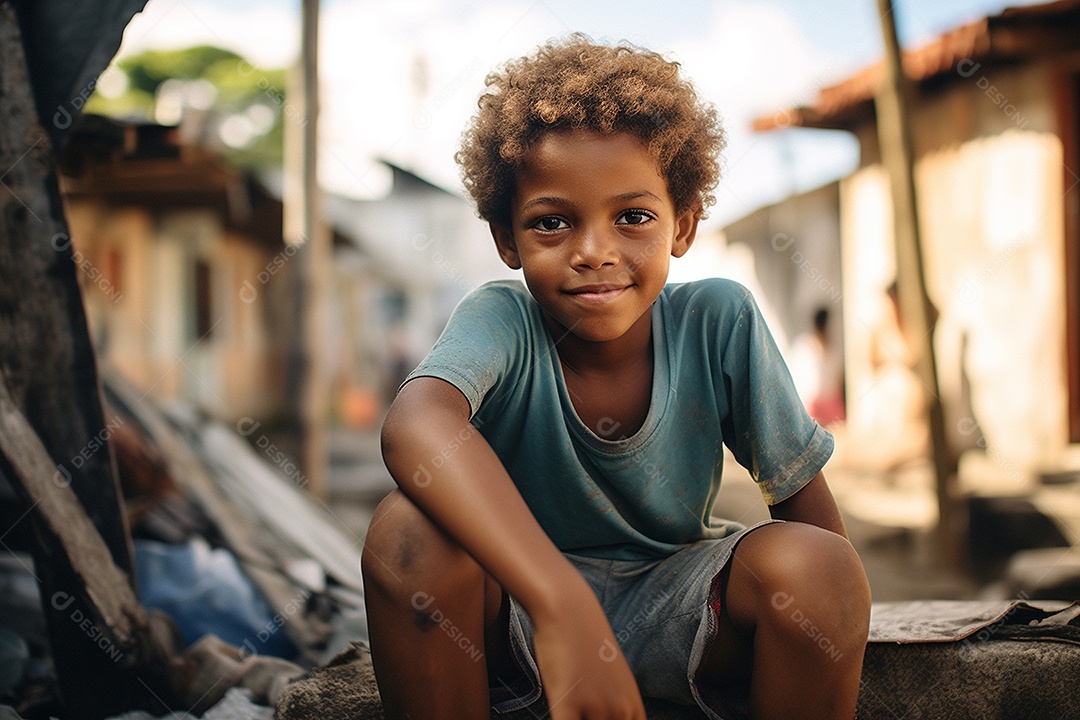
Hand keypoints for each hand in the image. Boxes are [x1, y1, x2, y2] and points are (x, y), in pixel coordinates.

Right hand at [530, 589, 645, 719]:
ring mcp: (595, 707)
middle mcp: (619, 710)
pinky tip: (557, 714)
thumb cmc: (584, 642)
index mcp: (633, 708)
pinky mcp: (568, 701)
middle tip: (582, 716)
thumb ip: (615, 706)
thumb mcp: (610, 677)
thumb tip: (611, 714)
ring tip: (567, 712)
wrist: (568, 609)